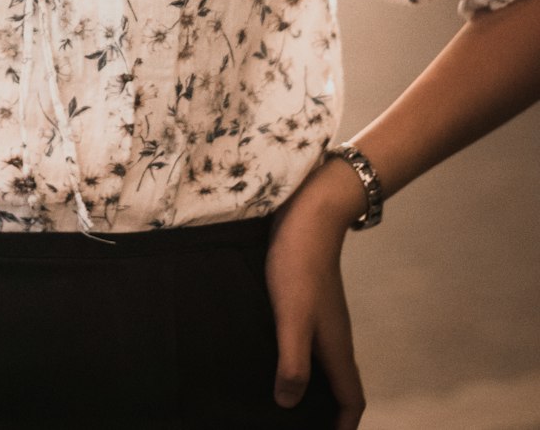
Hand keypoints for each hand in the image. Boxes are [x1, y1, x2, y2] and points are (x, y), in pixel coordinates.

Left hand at [265, 167, 365, 427]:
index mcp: (337, 347)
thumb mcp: (292, 317)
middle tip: (296, 423)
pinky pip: (308, 342)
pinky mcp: (308, 301)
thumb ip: (293, 362)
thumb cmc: (299, 265)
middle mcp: (335, 336)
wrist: (307, 214)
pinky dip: (297, 359)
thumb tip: (288, 403)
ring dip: (311, 385)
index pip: (352, 399)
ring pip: (323, 363)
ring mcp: (323, 317)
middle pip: (339, 386)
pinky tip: (269, 355)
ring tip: (280, 399)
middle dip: (327, 411)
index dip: (344, 425)